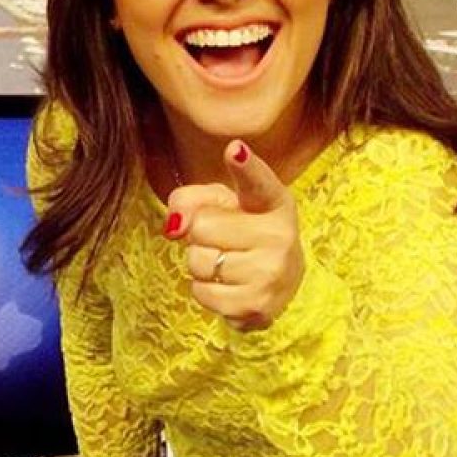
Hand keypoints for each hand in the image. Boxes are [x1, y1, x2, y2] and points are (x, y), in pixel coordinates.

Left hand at [164, 141, 304, 330]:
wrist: (276, 282)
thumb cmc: (240, 232)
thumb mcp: (217, 204)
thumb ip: (189, 199)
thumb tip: (175, 226)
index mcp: (273, 201)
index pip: (257, 182)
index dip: (245, 165)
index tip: (235, 150)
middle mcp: (281, 235)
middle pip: (202, 227)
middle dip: (200, 236)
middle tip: (223, 241)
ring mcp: (272, 273)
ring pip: (198, 263)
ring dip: (201, 265)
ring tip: (227, 264)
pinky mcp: (258, 306)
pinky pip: (201, 293)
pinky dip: (204, 291)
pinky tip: (228, 286)